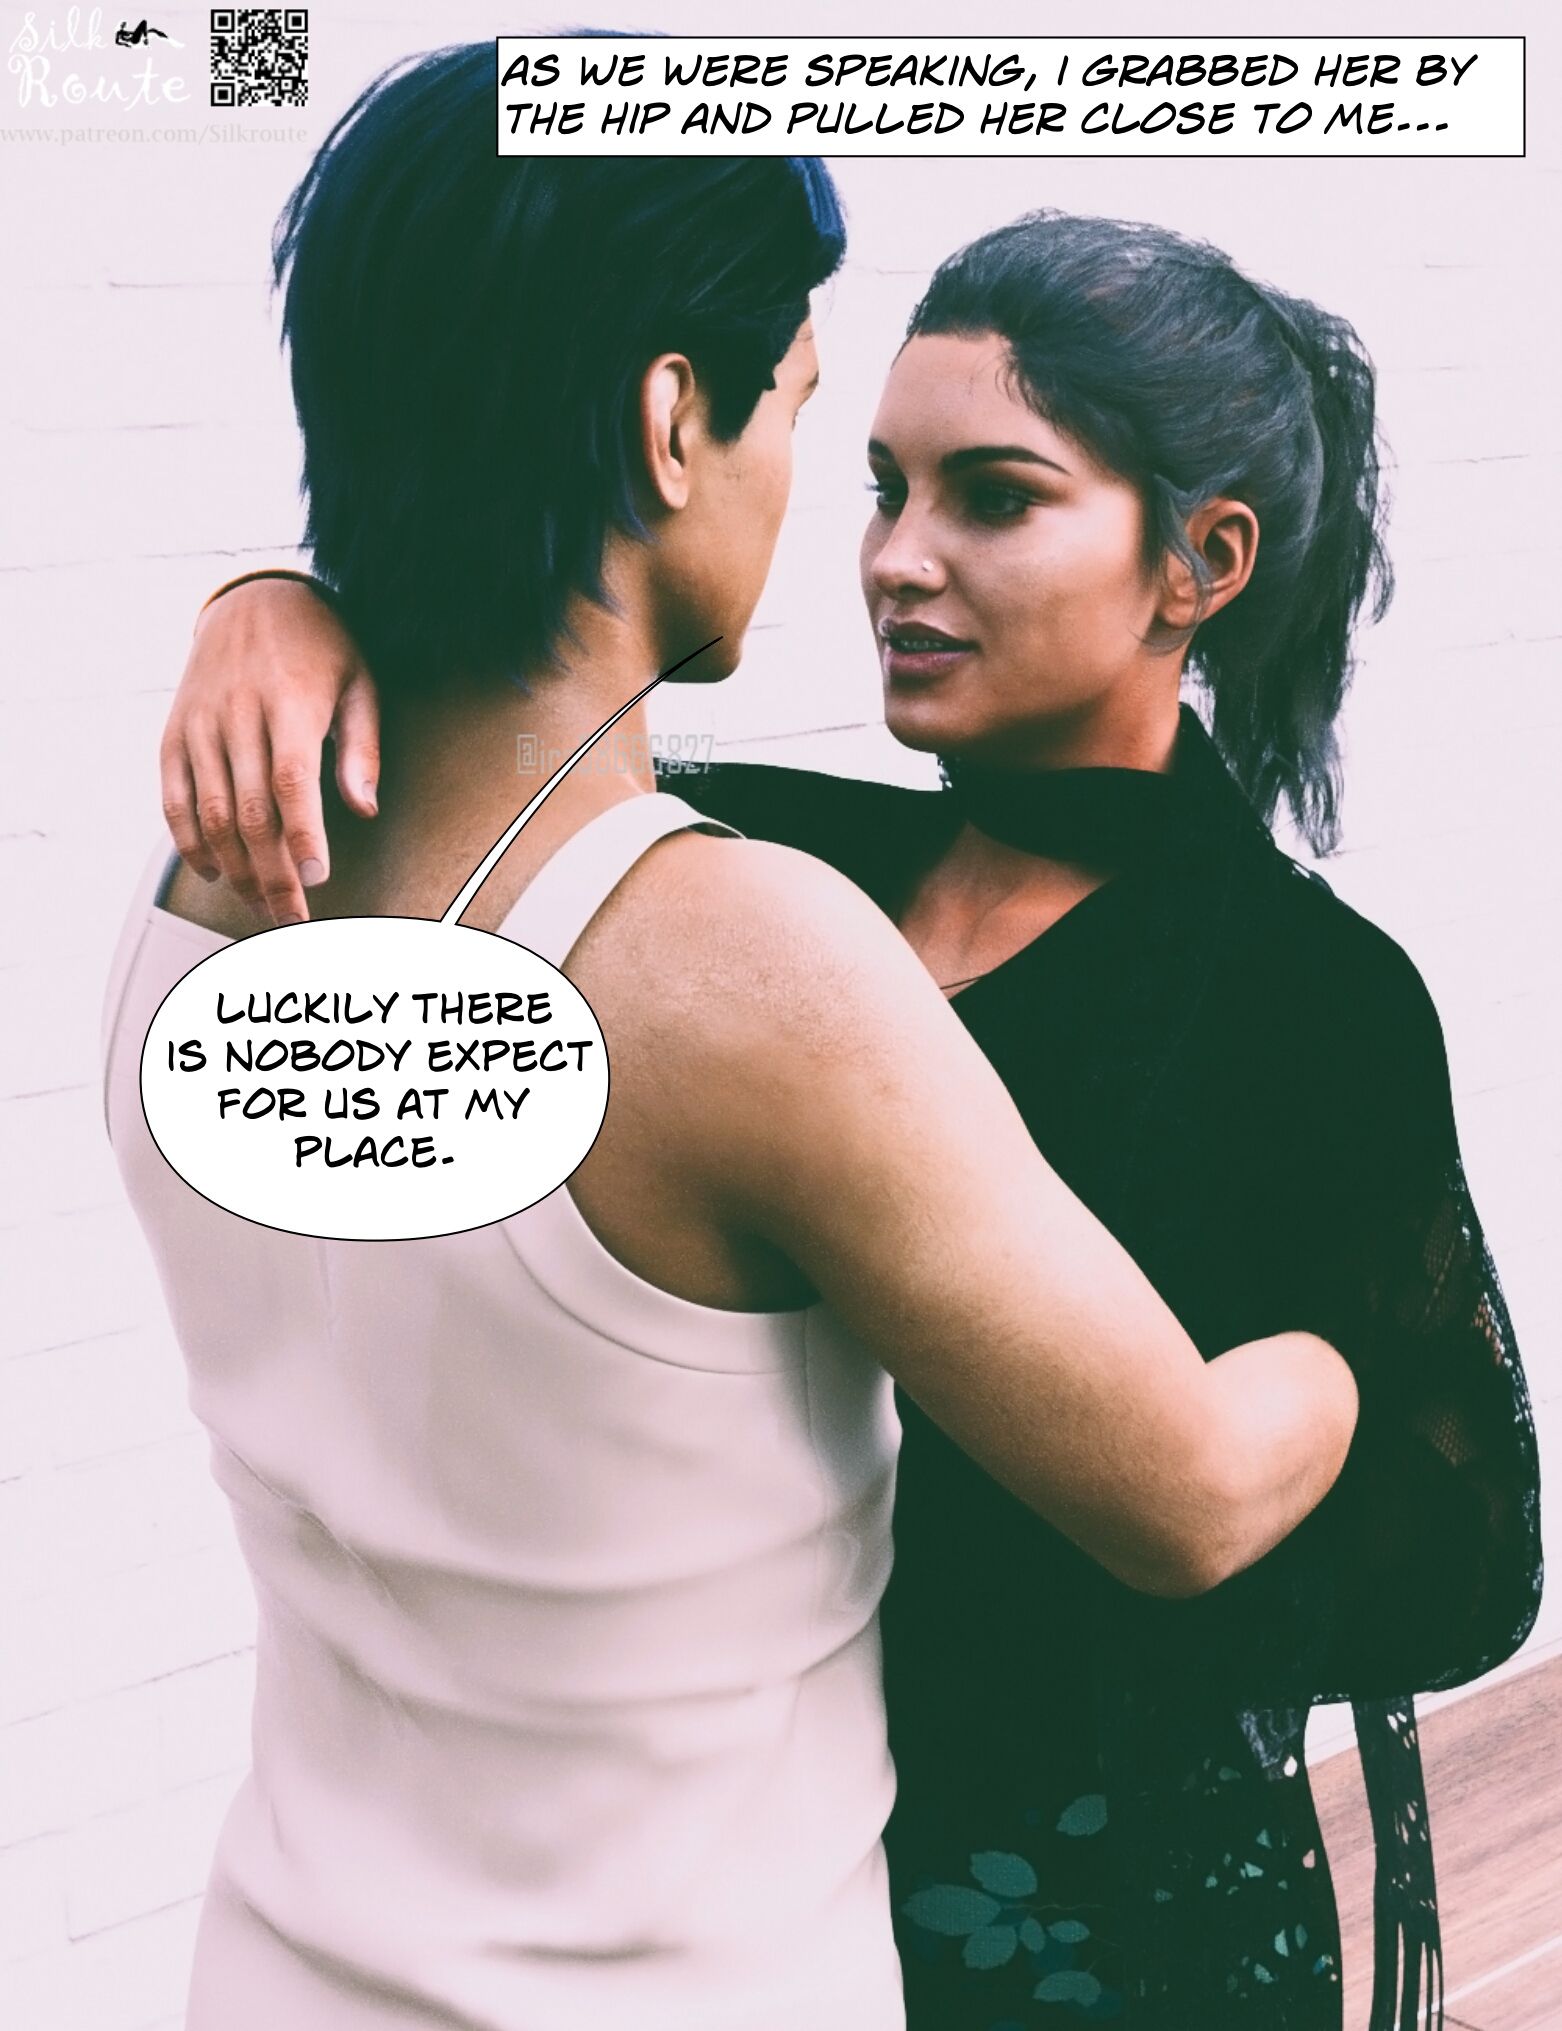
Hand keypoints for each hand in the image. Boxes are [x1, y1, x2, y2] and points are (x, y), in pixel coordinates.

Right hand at [159, 577, 380, 923]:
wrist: (252, 599)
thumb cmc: (318, 646)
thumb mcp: (359, 683)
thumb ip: (362, 748)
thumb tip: (364, 807)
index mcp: (289, 702)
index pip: (291, 782)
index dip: (302, 836)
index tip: (318, 878)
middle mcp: (237, 715)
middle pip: (251, 812)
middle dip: (272, 875)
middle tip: (293, 916)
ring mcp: (199, 726)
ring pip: (211, 815)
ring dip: (236, 870)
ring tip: (263, 904)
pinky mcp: (174, 735)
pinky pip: (173, 800)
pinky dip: (191, 844)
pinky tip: (217, 873)